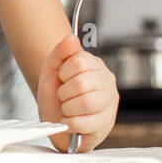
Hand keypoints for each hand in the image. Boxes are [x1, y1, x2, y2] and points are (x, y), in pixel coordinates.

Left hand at [37, 34, 118, 151]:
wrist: (56, 120)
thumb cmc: (56, 95)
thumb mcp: (52, 70)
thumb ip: (60, 52)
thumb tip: (71, 38)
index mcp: (96, 65)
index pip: (79, 61)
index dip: (63, 73)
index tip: (62, 79)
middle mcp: (107, 82)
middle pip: (82, 83)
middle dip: (64, 93)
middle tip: (63, 97)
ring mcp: (109, 104)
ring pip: (86, 103)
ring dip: (67, 108)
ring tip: (67, 108)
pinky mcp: (106, 124)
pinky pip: (85, 123)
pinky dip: (70, 123)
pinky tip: (70, 120)